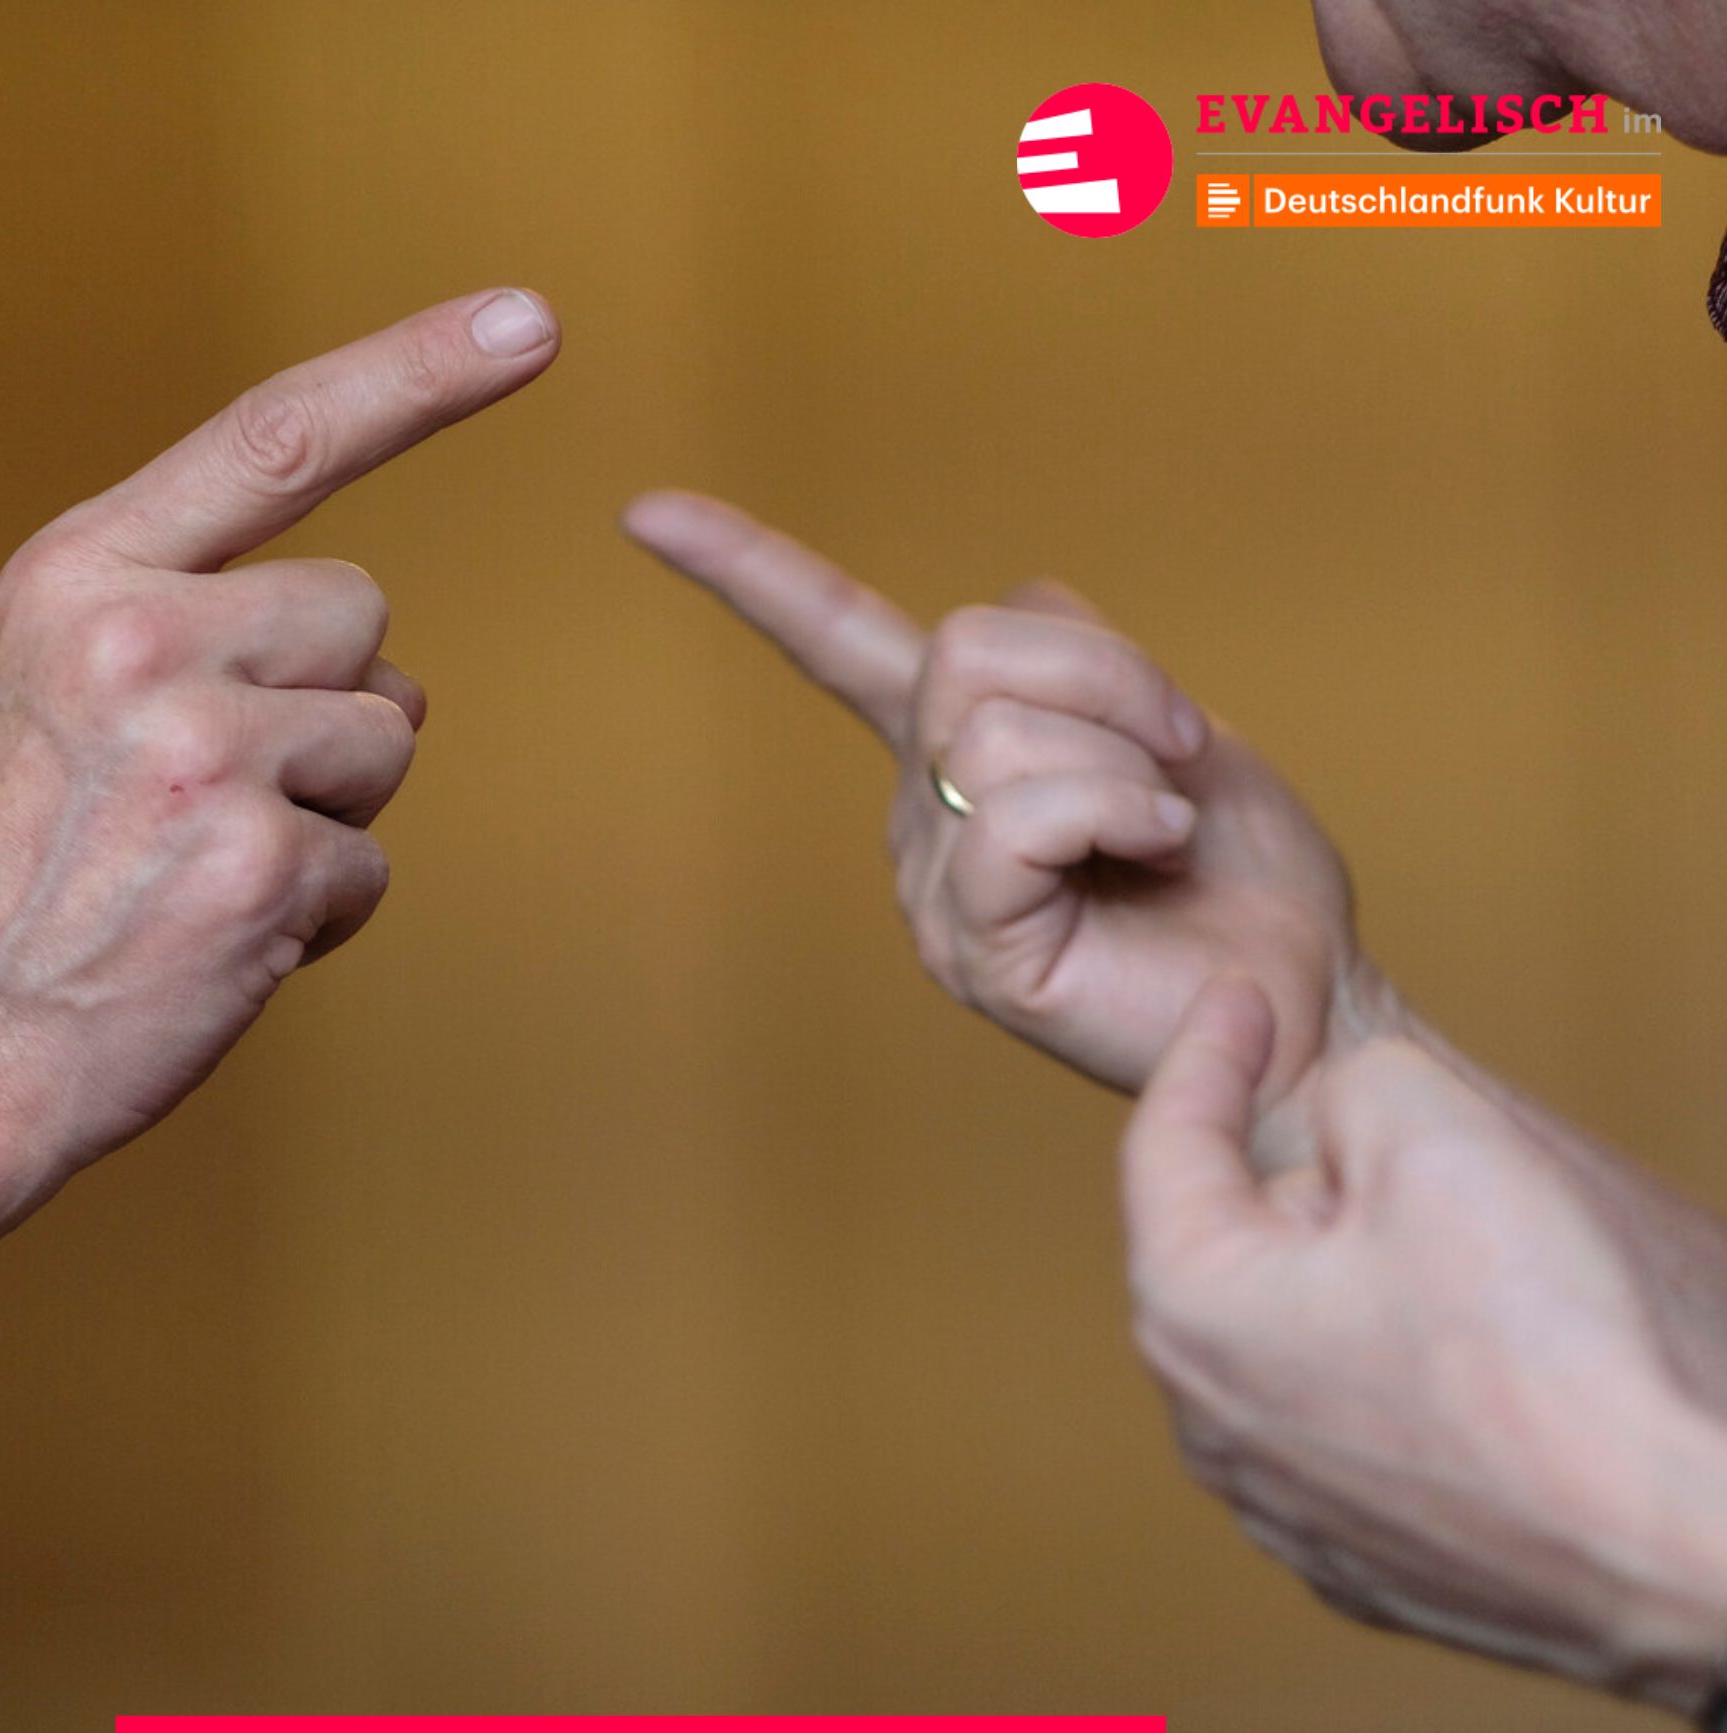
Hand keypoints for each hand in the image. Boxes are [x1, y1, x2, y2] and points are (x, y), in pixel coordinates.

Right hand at [0, 288, 560, 1230]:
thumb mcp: (39, 695)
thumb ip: (183, 626)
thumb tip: (385, 661)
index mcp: (73, 577)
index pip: (276, 436)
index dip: (416, 374)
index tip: (528, 323)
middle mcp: (139, 643)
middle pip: (362, 616)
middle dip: (323, 705)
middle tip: (205, 798)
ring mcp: (205, 753)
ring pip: (386, 740)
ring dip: (326, 814)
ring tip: (197, 869)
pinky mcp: (263, 865)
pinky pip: (372, 866)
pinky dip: (317, 914)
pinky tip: (214, 940)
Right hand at [621, 491, 1387, 1137]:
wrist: (1301, 1000)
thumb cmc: (1242, 883)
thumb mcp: (1171, 728)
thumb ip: (1080, 667)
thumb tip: (1020, 613)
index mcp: (955, 751)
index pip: (836, 643)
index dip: (746, 573)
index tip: (647, 515)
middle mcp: (921, 817)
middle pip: (963, 652)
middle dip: (1104, 675)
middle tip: (1177, 746)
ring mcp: (936, 887)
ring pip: (993, 730)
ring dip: (1123, 751)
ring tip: (1167, 821)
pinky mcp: (973, 947)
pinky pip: (1018, 816)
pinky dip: (1116, 807)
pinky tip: (1158, 845)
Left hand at [1122, 978, 1726, 1712]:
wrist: (1666, 1548)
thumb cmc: (1549, 1353)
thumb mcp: (1441, 1136)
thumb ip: (1357, 1085)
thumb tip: (1340, 1115)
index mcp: (1192, 1310)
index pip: (1165, 1145)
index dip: (1208, 1049)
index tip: (1240, 997)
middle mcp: (1207, 1424)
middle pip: (1241, 1250)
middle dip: (1309, 1183)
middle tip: (1408, 1150)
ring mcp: (1279, 1509)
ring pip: (1300, 1346)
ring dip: (1361, 1290)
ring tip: (1478, 1284)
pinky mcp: (1362, 1564)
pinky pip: (1363, 1433)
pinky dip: (1405, 1386)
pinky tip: (1491, 1379)